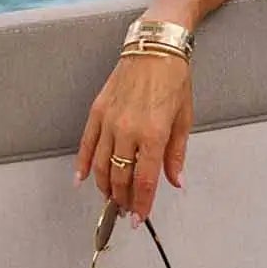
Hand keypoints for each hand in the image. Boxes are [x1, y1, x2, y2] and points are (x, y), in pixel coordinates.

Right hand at [74, 50, 194, 223]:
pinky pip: (87, 145)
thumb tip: (175, 182)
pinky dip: (84, 165)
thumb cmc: (174, 81)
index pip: (144, 180)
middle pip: (121, 176)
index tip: (140, 218)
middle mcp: (128, 130)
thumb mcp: (184, 119)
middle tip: (125, 213)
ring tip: (110, 201)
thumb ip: (176, 154)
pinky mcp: (96, 111)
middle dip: (122, 199)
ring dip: (105, 187)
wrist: (154, 49)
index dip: (141, 203)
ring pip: (102, 165)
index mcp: (154, 134)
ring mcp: (109, 121)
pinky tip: (82, 181)